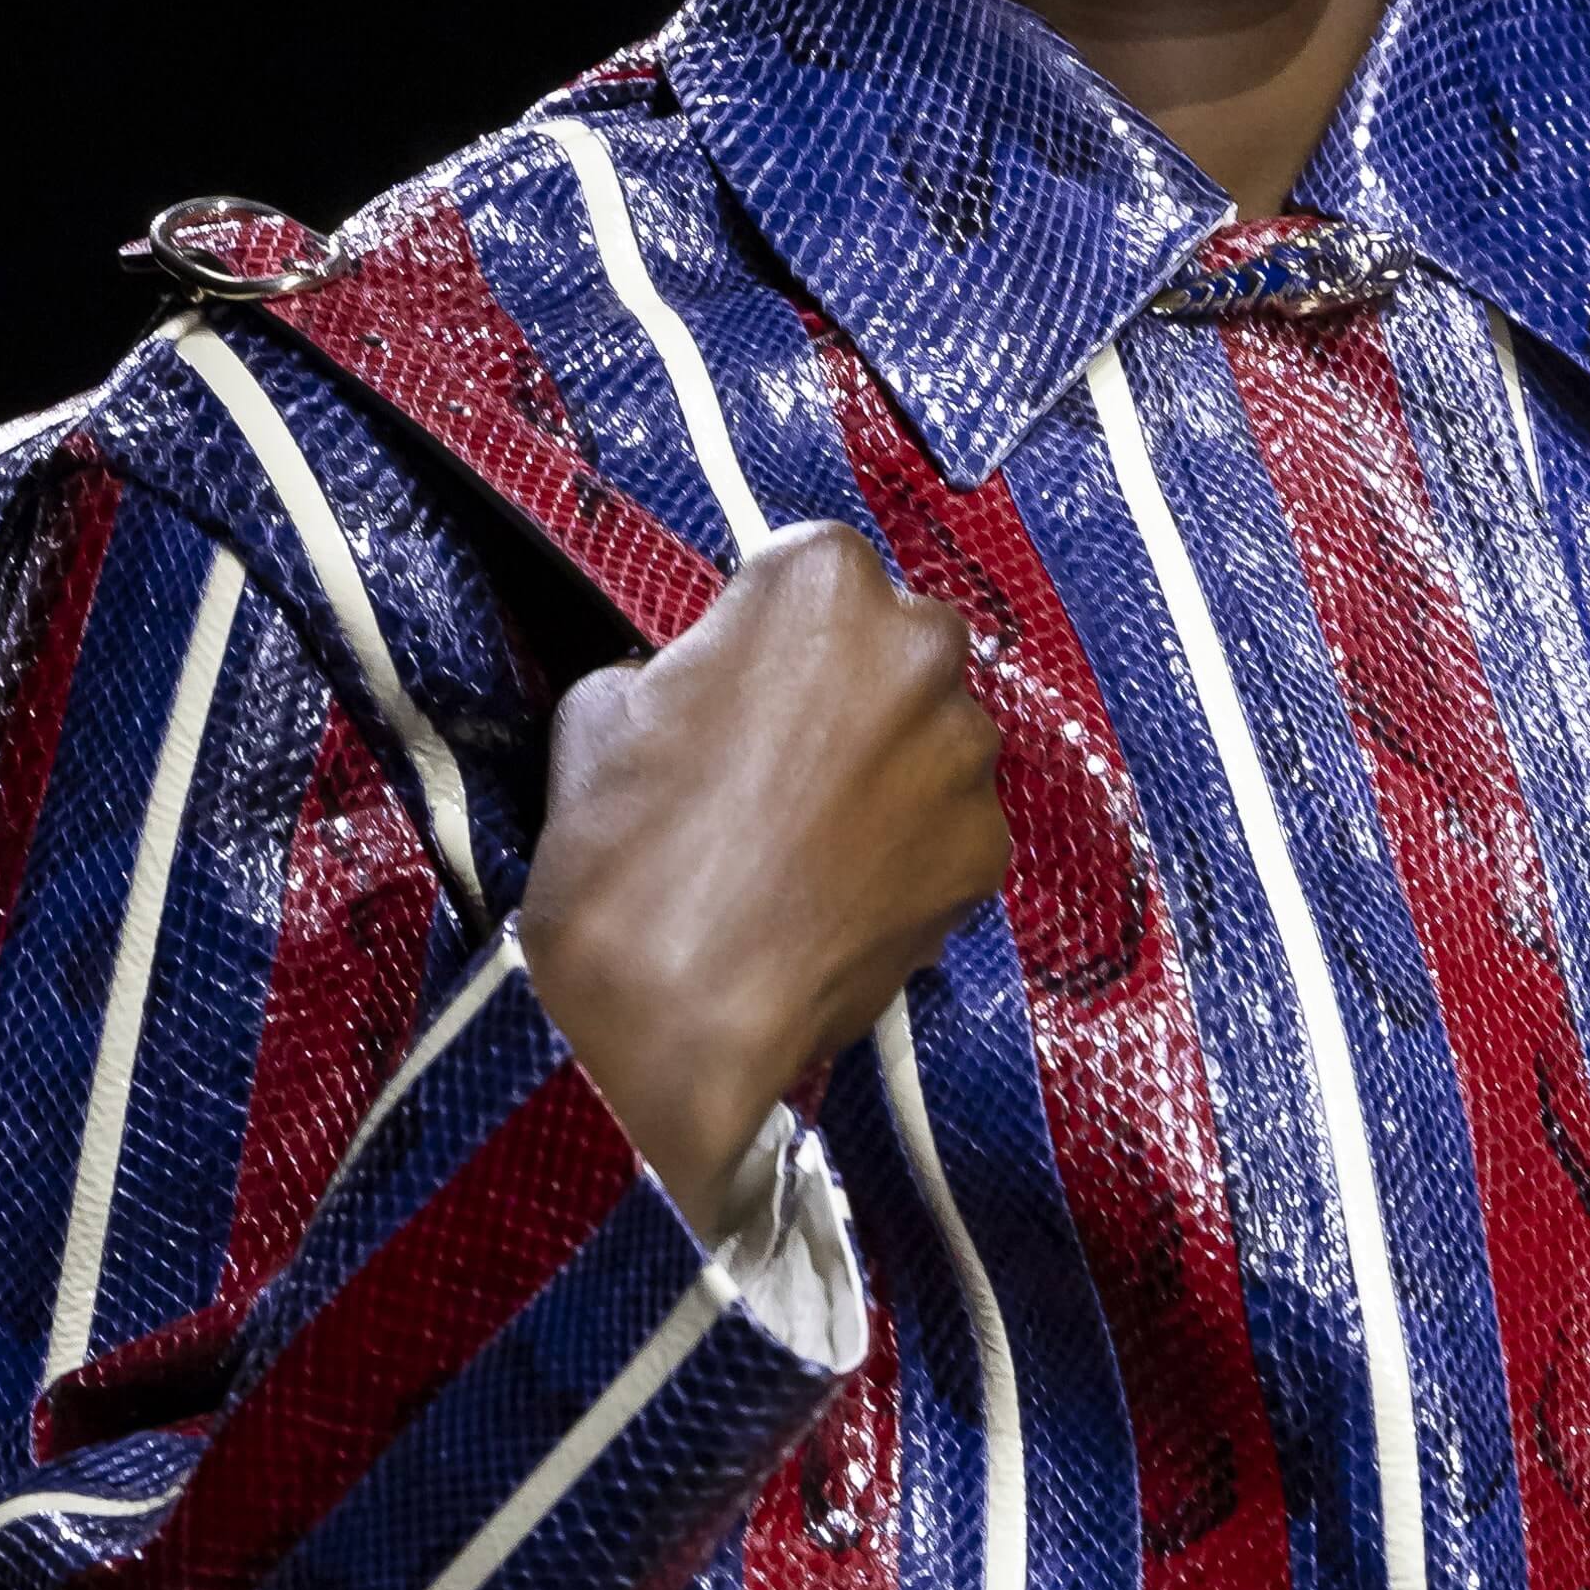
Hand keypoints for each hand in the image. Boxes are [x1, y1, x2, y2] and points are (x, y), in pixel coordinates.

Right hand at [516, 526, 1007, 1241]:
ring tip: (804, 846)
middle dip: (845, 693)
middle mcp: (920, 648)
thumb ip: (686, 666)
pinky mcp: (986, 852)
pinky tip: (838, 897)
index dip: (769, 634)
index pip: (813, 573)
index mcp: (824, 581)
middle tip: (774, 767)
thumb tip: (712, 685)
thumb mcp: (604, 707)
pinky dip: (906, 855)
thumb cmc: (623, 853)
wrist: (671, 1016)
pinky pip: (947, 832)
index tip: (741, 682)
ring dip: (883, 774)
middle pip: (891, 649)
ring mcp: (965, 755)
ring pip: (929, 741)